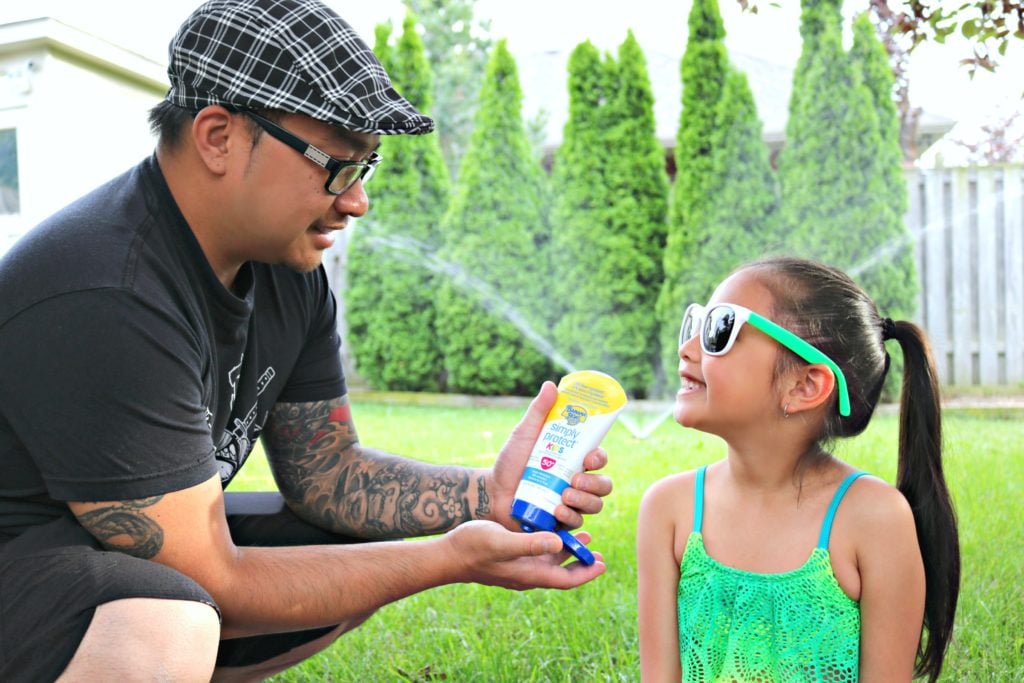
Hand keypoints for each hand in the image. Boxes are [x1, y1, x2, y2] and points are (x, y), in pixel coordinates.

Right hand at [444, 520, 605, 589]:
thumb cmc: (472, 548)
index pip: (565, 580)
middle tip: (598, 551)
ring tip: (583, 537)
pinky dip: (551, 544)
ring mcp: (518, 566)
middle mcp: (526, 573)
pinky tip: (552, 529)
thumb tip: (558, 544)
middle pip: (562, 573)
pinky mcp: (510, 558)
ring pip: (550, 562)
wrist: (447, 555)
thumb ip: (529, 544)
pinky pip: (537, 554)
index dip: (586, 573)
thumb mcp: (501, 542)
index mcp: (528, 574)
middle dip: (581, 563)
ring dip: (567, 551)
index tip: (603, 563)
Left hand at [489, 382, 613, 529]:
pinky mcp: (560, 523)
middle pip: (604, 485)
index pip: (599, 460)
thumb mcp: (524, 434)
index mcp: (573, 461)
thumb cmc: (510, 462)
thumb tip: (551, 384)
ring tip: (565, 496)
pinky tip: (557, 512)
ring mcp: (571, 504)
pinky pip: (576, 524)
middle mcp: (577, 483)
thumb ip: (538, 411)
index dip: (601, 458)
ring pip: (595, 505)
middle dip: (595, 483)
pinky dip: (570, 517)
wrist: (492, 492)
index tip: (590, 457)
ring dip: (585, 501)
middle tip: (576, 478)